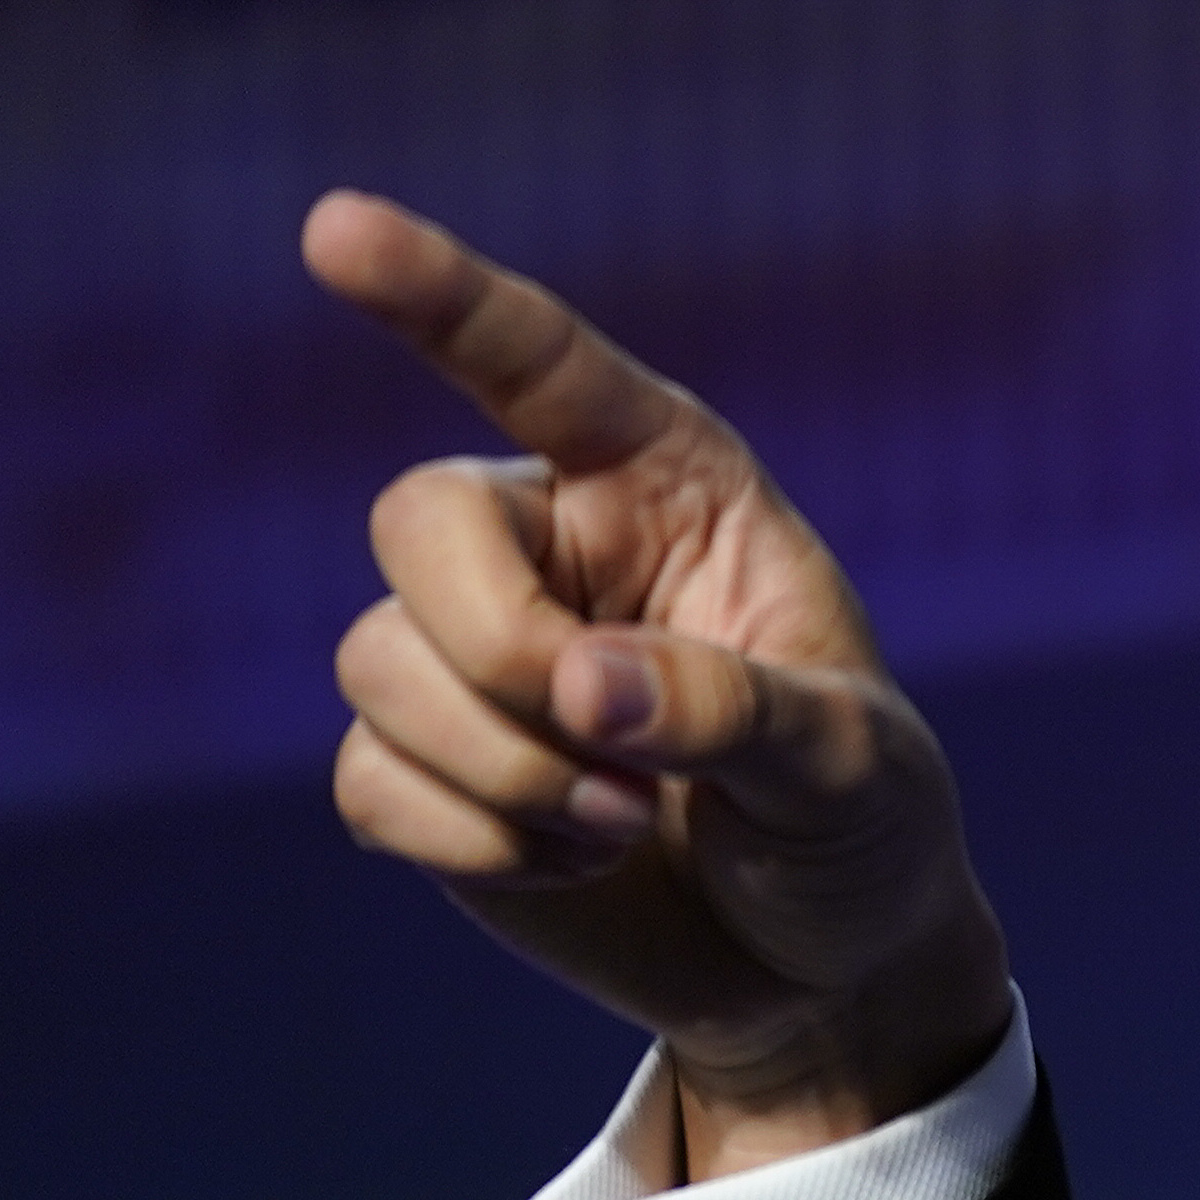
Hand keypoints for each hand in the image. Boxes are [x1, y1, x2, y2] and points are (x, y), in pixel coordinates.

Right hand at [301, 190, 1009, 1179]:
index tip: (337, 229)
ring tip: (630, 825)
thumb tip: (578, 686)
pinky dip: (474, 842)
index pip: (538, 364)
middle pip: (417, 524)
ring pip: (382, 663)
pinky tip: (578, 863)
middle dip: (498, 649)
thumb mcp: (851, 769)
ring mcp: (474, 654)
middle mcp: (554, 546)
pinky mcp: (424, 766)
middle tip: (608, 749)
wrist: (823, 969)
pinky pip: (372, 780)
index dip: (438, 295)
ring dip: (507, 773)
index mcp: (666, 488)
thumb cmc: (862, 829)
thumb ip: (733, 709)